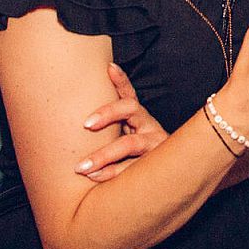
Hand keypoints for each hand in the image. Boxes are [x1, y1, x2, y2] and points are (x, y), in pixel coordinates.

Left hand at [76, 63, 165, 180]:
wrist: (167, 180)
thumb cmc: (135, 157)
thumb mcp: (124, 137)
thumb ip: (107, 125)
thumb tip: (81, 107)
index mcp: (139, 117)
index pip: (128, 94)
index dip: (120, 80)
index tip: (109, 68)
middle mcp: (149, 125)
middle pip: (130, 108)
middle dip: (108, 113)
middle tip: (85, 124)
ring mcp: (155, 144)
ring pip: (130, 143)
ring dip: (104, 155)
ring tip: (81, 167)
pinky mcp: (156, 165)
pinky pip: (132, 169)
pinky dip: (111, 173)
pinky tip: (93, 178)